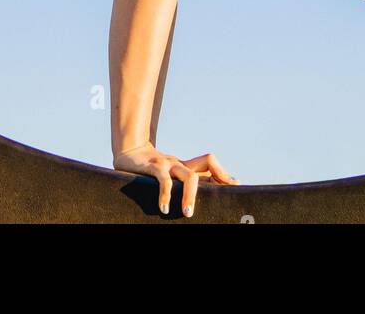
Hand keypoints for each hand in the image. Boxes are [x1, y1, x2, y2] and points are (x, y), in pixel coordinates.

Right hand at [113, 144, 238, 215]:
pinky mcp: (154, 167)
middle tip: (218, 203)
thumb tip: (208, 192)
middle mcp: (181, 163)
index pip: (211, 163)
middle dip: (216, 181)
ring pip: (188, 175)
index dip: (224, 173)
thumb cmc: (152, 169)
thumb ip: (187, 182)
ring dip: (190, 195)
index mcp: (187, 166)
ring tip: (188, 213)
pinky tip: (165, 209)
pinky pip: (163, 181)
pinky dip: (165, 195)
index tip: (235, 186)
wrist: (129, 152)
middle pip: (207, 162)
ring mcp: (168, 163)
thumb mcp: (171, 176)